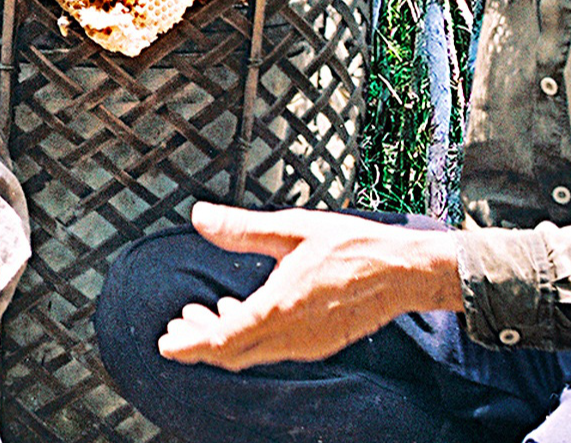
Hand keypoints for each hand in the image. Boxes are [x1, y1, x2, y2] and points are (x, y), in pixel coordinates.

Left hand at [158, 202, 462, 370]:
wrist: (404, 271)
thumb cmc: (354, 247)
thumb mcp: (292, 228)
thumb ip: (242, 228)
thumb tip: (200, 216)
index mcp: (280, 308)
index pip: (223, 340)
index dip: (190, 345)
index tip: (166, 343)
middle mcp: (291, 335)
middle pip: (232, 353)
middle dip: (199, 342)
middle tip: (176, 326)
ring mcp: (306, 344)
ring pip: (251, 353)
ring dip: (222, 338)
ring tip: (200, 314)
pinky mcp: (318, 343)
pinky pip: (272, 348)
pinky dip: (248, 336)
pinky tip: (240, 311)